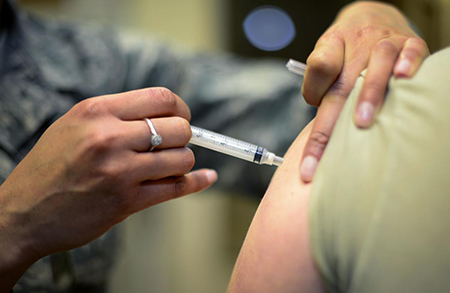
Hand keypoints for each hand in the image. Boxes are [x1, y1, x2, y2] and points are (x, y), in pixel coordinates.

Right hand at [0, 87, 216, 287]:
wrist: (23, 212)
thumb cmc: (50, 166)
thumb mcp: (75, 125)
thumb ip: (117, 116)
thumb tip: (164, 115)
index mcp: (97, 112)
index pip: (161, 98)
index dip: (180, 108)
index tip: (181, 118)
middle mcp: (109, 137)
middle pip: (179, 127)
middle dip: (185, 136)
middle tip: (176, 144)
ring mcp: (119, 171)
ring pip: (182, 158)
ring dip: (183, 162)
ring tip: (169, 165)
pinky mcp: (126, 202)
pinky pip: (175, 188)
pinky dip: (196, 183)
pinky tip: (205, 178)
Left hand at [299, 1, 428, 181]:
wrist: (373, 15)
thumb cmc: (346, 48)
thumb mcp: (326, 56)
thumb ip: (319, 83)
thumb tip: (321, 114)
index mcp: (331, 49)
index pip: (318, 69)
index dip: (314, 92)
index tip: (313, 125)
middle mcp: (357, 47)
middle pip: (341, 86)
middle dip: (329, 126)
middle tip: (319, 159)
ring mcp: (385, 44)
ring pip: (376, 66)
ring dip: (369, 94)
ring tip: (361, 122)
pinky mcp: (411, 45)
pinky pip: (412, 51)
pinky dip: (408, 63)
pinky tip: (403, 78)